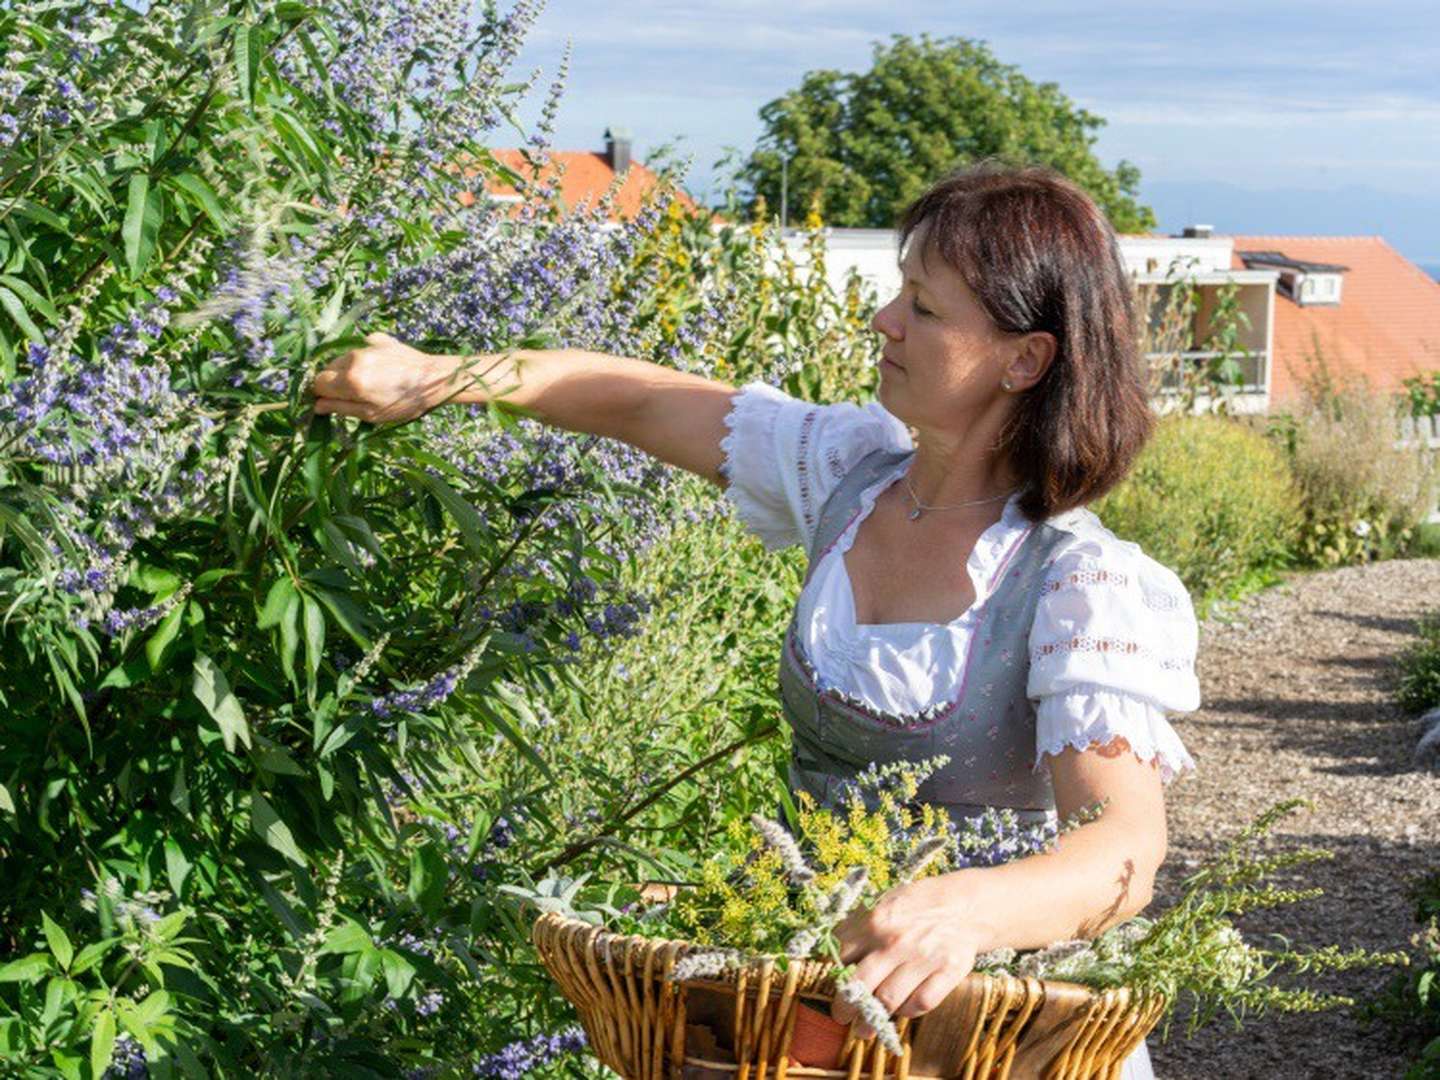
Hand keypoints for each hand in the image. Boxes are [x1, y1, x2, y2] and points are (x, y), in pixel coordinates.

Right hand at [311, 332, 473, 422]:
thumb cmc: (405, 403)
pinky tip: (381, 369)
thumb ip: (340, 409)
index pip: (317, 383)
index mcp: (350, 380)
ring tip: (372, 382)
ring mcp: (365, 345)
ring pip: (343, 358)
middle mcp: (353, 358)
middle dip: (334, 382)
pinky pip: (361, 349)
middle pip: (328, 369)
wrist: (435, 379)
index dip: (321, 394)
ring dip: (348, 370)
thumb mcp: (372, 414)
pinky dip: (364, 358)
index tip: (331, 401)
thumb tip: (316, 405)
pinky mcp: (378, 338)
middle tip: (354, 394)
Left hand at [830, 874, 984, 1035]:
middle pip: (860, 985)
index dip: (832, 976)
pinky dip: (907, 1011)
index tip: (830, 987)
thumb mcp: (884, 903)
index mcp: (875, 920)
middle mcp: (896, 941)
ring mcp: (923, 958)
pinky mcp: (947, 972)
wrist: (965, 905)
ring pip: (888, 1000)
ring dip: (872, 1019)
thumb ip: (860, 926)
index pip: (842, 956)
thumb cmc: (918, 904)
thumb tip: (831, 952)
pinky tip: (900, 1012)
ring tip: (864, 1030)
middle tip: (841, 1017)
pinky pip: (919, 1003)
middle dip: (845, 1007)